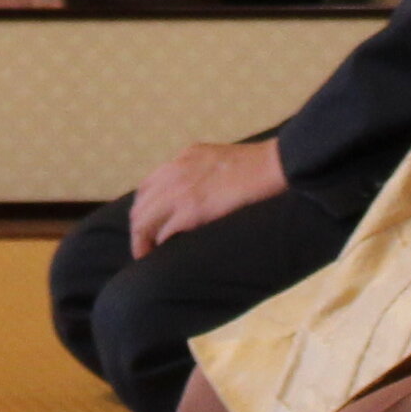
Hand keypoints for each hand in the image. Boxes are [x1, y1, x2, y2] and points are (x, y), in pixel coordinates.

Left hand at [127, 135, 288, 258]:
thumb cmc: (254, 165)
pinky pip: (163, 231)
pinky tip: (161, 252)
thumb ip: (198, 170)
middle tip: (143, 245)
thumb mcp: (215, 157)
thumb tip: (194, 192)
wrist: (272, 165)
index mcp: (182, 159)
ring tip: (146, 254)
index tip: (148, 224)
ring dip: (142, 240)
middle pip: (140, 205)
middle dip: (138, 227)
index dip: (144, 208)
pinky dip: (158, 243)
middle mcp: (175, 172)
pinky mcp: (192, 209)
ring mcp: (181, 190)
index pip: (147, 186)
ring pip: (144, 219)